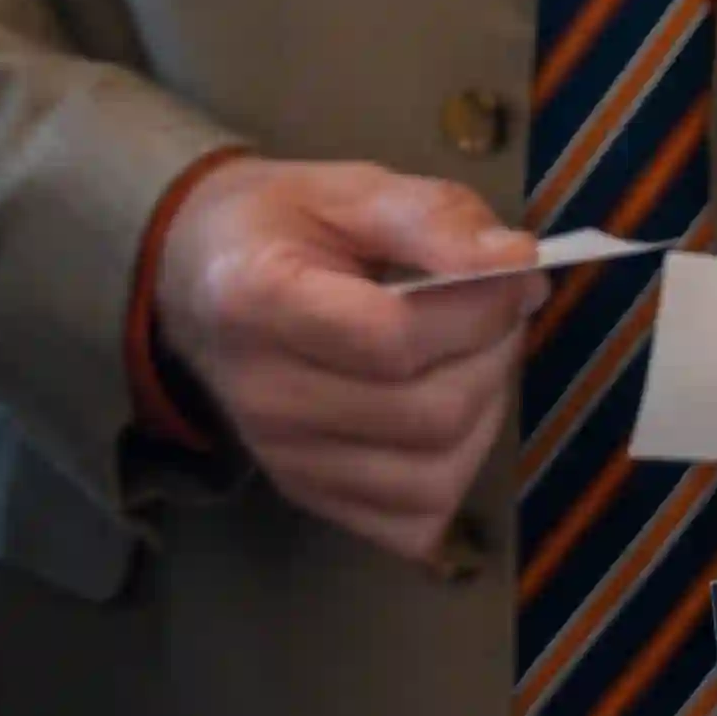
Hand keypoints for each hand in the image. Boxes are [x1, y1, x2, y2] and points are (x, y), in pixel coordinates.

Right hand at [148, 158, 541, 567]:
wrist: (197, 282)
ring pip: (433, 479)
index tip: (515, 273)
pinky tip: (444, 417)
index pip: (393, 338)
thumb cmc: (279, 227)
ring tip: (473, 359)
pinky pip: (413, 525)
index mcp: (257, 299)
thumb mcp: (350, 190)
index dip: (479, 309)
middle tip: (500, 311)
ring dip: (486, 417)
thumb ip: (433, 217)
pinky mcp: (306, 496)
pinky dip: (453, 473)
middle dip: (494, 356)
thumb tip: (519, 261)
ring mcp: (282, 458)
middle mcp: (262, 395)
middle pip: (427, 414)